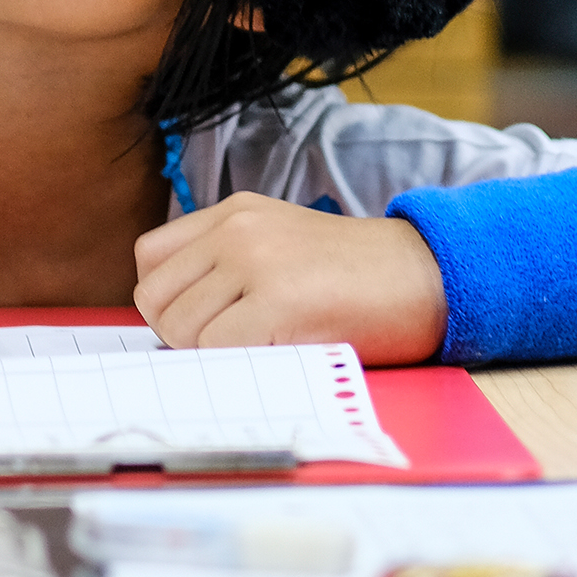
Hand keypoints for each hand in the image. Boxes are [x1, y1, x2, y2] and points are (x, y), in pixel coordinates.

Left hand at [134, 195, 444, 363]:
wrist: (426, 275)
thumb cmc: (356, 276)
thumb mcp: (280, 245)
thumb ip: (224, 265)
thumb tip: (168, 320)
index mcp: (233, 212)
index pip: (150, 258)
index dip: (168, 300)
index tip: (203, 320)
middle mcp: (236, 229)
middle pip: (155, 299)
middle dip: (182, 334)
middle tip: (234, 342)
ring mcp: (254, 260)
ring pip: (178, 329)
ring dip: (210, 353)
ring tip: (263, 343)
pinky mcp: (276, 300)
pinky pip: (215, 349)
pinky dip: (236, 364)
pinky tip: (275, 351)